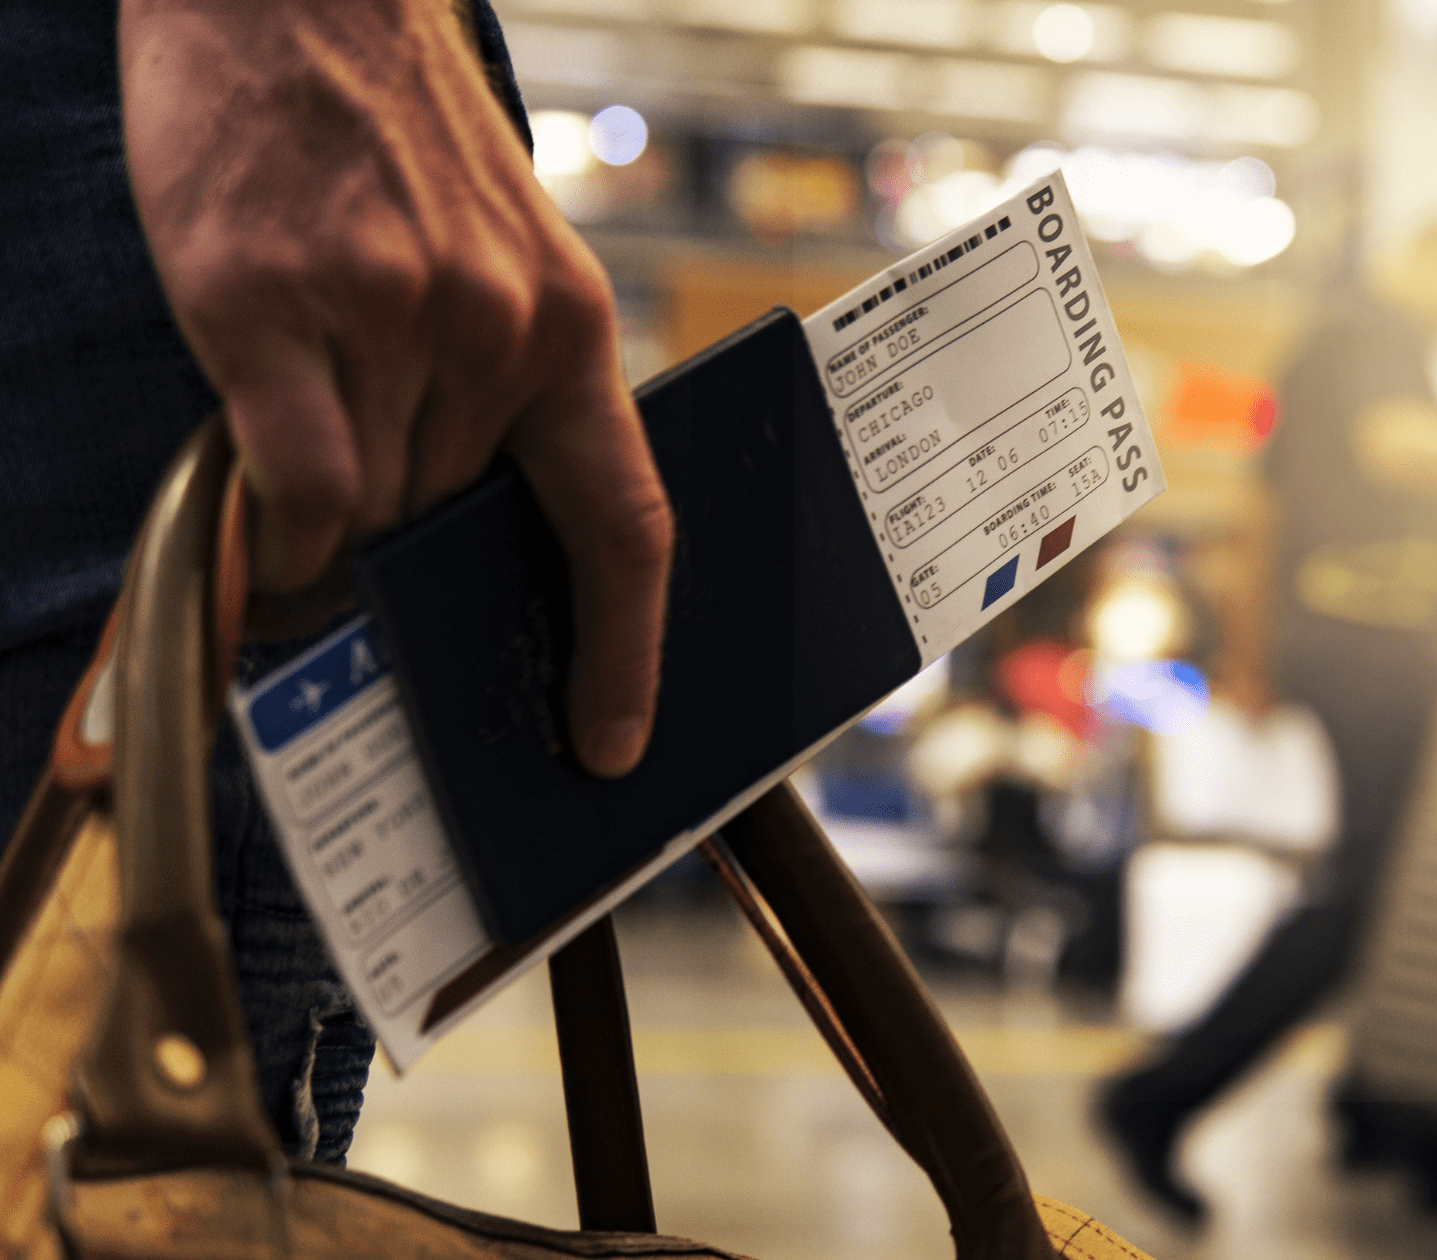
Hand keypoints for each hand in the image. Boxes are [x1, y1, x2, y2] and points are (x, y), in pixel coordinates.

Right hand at [120, 0, 671, 776]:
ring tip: (303, 471)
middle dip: (414, 561)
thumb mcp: (502, 261)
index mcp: (571, 328)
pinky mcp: (269, 305)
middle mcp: (493, 332)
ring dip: (334, 532)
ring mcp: (385, 317)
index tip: (610, 738)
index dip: (625, 649)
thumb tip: (462, 541)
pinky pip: (294, 484)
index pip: (625, 524)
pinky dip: (277, 531)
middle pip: (457, 530)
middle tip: (372, 560)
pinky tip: (267, 518)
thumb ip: (500, 394)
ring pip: (370, 516)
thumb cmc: (396, 141)